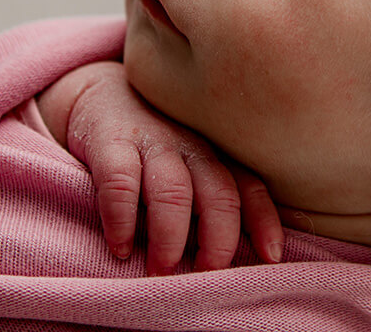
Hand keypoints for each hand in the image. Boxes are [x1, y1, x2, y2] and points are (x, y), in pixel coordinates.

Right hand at [37, 61, 283, 274]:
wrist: (99, 95)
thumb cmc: (156, 145)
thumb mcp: (193, 165)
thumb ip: (217, 196)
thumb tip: (252, 255)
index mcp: (216, 155)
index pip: (250, 187)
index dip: (264, 221)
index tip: (271, 256)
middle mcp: (192, 146)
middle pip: (219, 194)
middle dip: (217, 240)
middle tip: (204, 276)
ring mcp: (152, 141)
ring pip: (174, 191)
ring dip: (171, 237)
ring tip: (162, 271)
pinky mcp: (110, 142)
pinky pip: (121, 182)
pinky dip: (122, 220)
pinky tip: (121, 248)